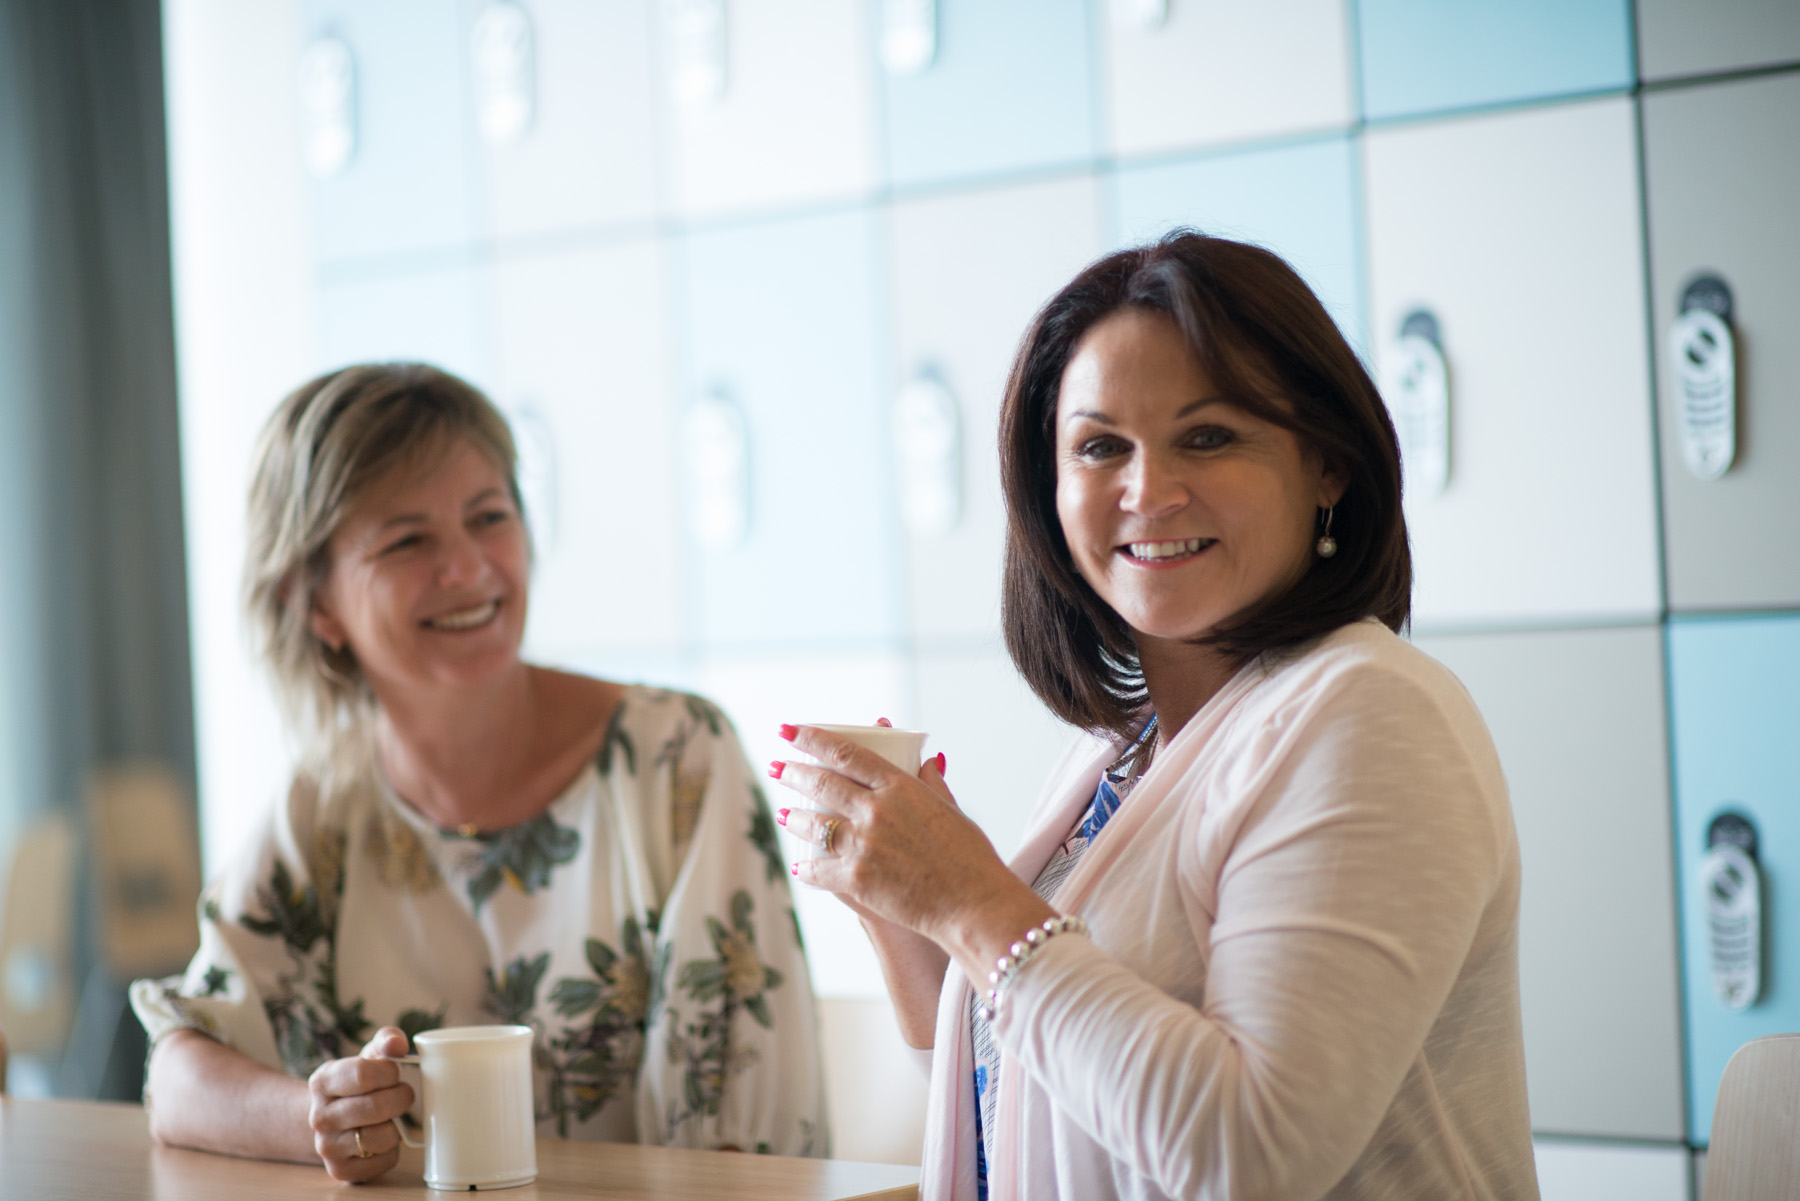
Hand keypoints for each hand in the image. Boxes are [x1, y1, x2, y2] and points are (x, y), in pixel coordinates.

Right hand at [307, 1026, 414, 1181]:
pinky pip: (385, 1161)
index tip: (395, 1072)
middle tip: (403, 1094)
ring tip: (392, 1117)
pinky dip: (393, 1149)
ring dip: (397, 1125)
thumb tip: (397, 1044)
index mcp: (322, 1082)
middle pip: (377, 1107)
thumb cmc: (357, 1084)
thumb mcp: (367, 1056)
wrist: (330, 1119)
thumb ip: (386, 1041)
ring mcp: (327, 1147)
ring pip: (382, 1137)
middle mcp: (319, 1117)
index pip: (363, 1074)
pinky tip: (383, 1137)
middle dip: (402, 1097)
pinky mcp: (341, 1170)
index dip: (390, 1071)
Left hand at [771, 725, 1044, 949]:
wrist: (973, 905)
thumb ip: (933, 783)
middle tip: (777, 768)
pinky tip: (800, 866)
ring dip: (793, 818)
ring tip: (783, 815)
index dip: (811, 738)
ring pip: (813, 824)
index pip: (845, 752)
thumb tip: (928, 760)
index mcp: (900, 787)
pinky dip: (806, 868)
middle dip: (792, 773)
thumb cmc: (970, 858)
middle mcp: (877, 811)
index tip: (789, 731)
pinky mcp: (856, 880)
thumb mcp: (952, 810)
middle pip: (821, 784)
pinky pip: (818, 870)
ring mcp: (864, 845)